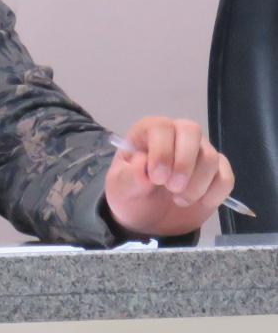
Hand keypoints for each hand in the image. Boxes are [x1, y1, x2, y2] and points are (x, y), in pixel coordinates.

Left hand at [104, 116, 233, 237]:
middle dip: (184, 164)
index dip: (162, 152)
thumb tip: (142, 165)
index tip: (156, 178)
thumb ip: (129, 176)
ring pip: (210, 157)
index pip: (162, 127)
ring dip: (197, 184)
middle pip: (191, 131)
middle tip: (171, 189)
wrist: (148, 219)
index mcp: (148, 131)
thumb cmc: (131, 193)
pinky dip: (214, 194)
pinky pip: (225, 177)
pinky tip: (197, 203)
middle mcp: (176, 135)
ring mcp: (199, 152)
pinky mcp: (216, 173)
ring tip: (179, 200)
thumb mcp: (120, 187)